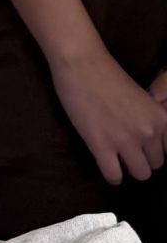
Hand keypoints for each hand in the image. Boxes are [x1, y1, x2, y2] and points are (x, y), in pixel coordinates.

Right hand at [52, 48, 166, 185]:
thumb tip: (149, 139)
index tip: (143, 148)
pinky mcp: (102, 146)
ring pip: (140, 174)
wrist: (83, 66)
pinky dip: (112, 176)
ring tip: (117, 160)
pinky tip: (107, 166)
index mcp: (162, 119)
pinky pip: (114, 176)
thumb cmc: (110, 76)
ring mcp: (126, 141)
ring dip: (129, 169)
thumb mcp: (143, 99)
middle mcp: (149, 132)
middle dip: (142, 160)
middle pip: (155, 165)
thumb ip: (150, 119)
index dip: (154, 150)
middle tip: (126, 150)